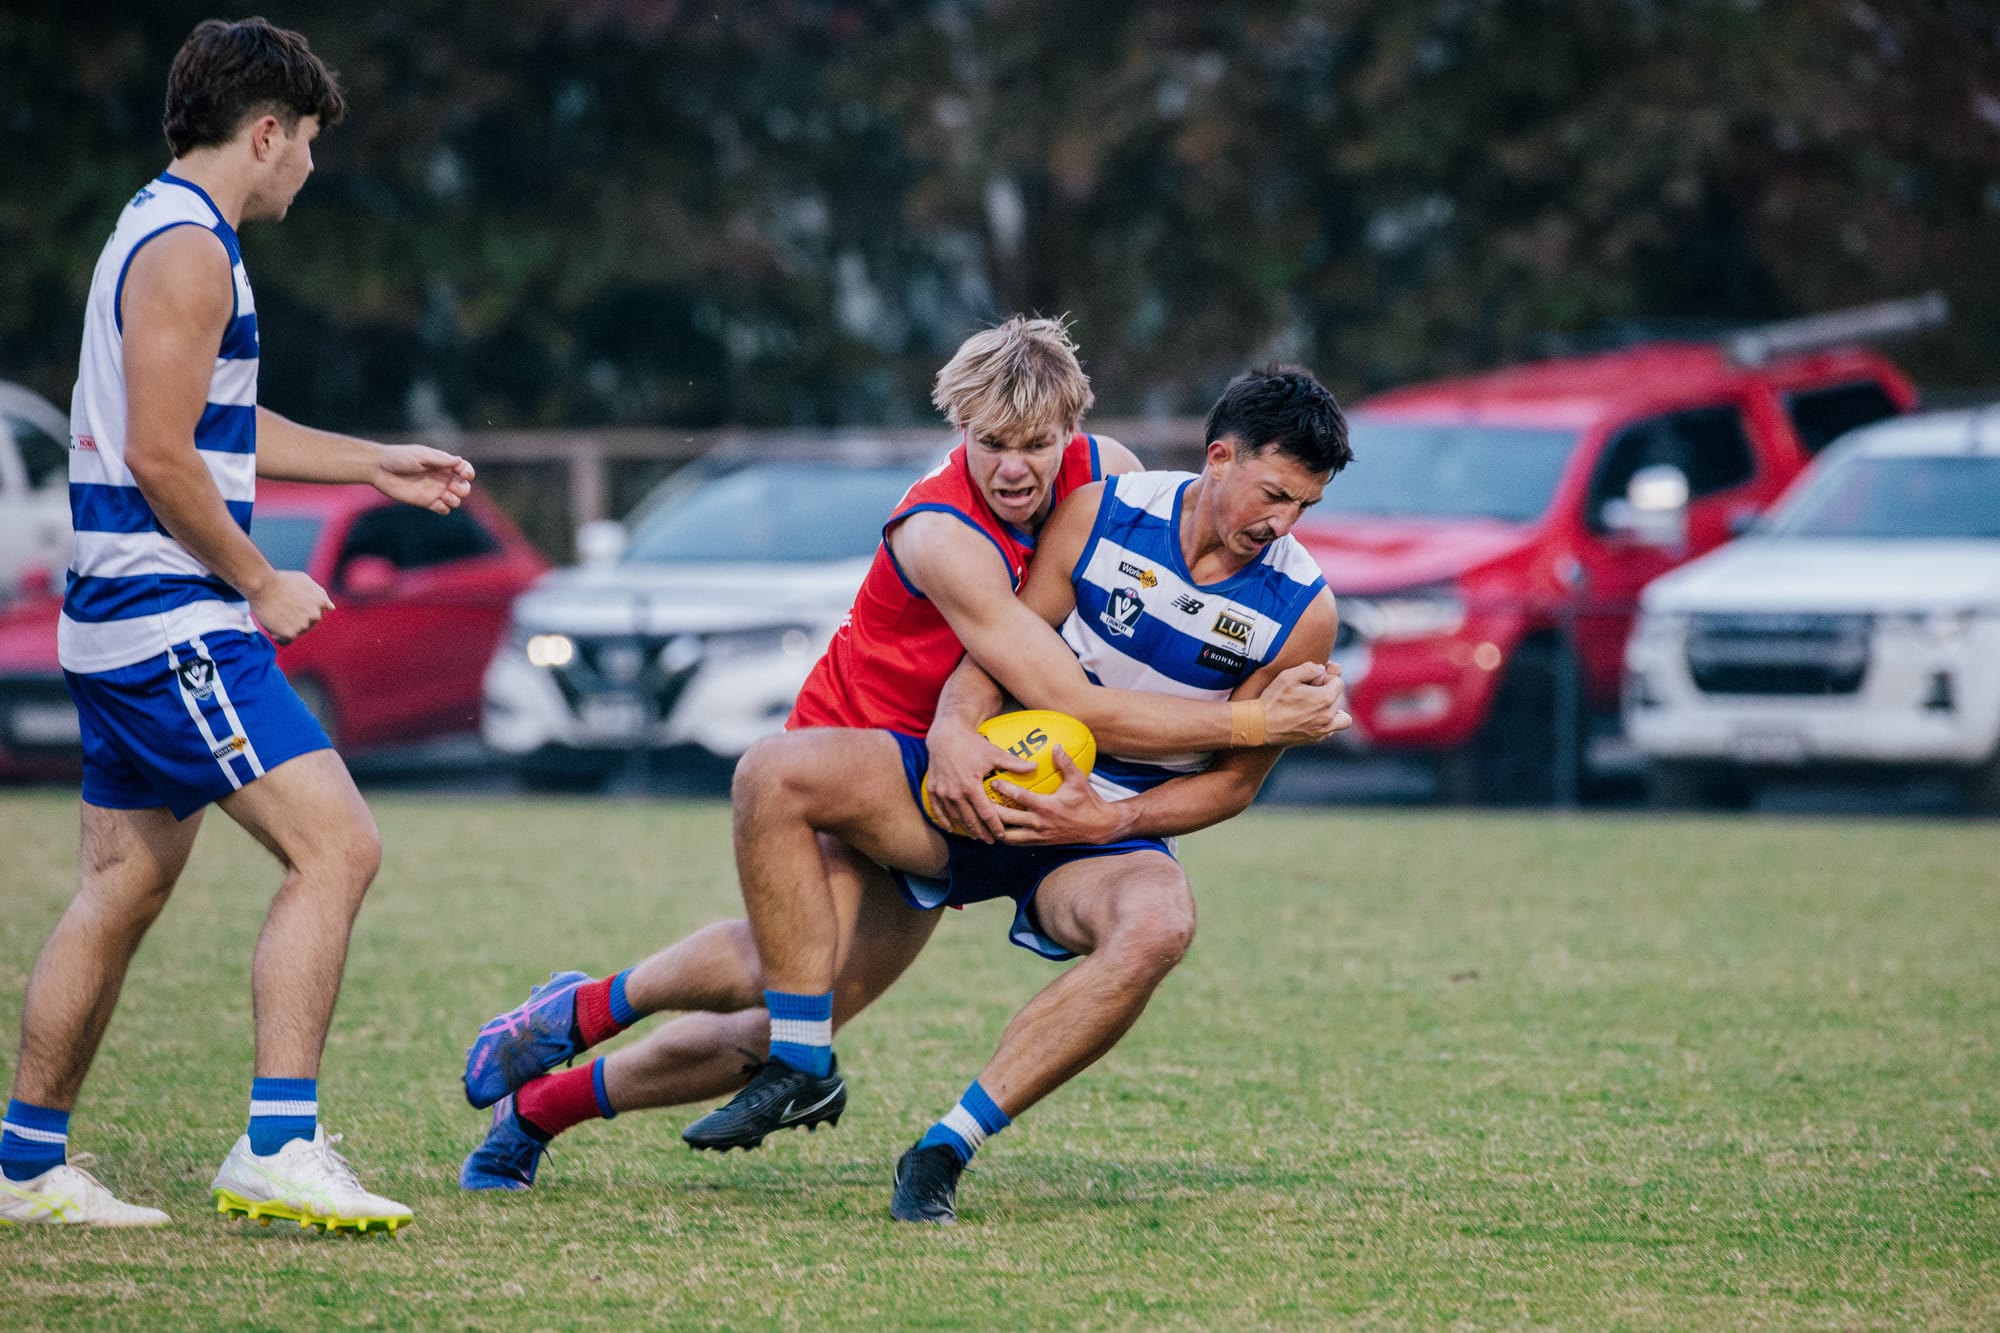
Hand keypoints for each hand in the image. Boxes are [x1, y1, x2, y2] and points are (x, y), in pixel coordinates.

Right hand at [249, 569, 332, 644]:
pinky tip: (272, 623)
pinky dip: (277, 635)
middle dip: (295, 620)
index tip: (290, 605)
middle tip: (281, 609)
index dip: (300, 610)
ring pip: (296, 633)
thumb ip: (320, 594)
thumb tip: (331, 607)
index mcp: (322, 604)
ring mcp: (304, 626)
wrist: (262, 584)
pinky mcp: (290, 634)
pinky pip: (285, 641)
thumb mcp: (306, 581)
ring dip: (286, 628)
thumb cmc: (282, 581)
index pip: (314, 615)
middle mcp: (316, 616)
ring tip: (276, 613)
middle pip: (307, 626)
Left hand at [374, 444, 474, 513]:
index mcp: (443, 464)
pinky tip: (437, 503)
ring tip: (445, 496)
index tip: (464, 474)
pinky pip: (444, 509)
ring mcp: (435, 491)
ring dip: (456, 500)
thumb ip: (441, 459)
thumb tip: (459, 461)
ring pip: (456, 500)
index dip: (468, 473)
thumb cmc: (399, 457)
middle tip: (451, 487)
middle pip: (464, 487)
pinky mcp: (426, 502)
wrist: (379, 469)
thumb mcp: (421, 455)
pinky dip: (445, 508)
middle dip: (463, 489)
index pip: (464, 469)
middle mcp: (441, 478)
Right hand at [923, 714, 1036, 842]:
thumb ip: (1014, 763)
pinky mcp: (932, 789)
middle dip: (981, 832)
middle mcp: (954, 792)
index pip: (985, 813)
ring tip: (976, 836)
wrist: (946, 734)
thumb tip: (1035, 767)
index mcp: (971, 785)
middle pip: (969, 820)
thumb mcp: (994, 753)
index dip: (994, 826)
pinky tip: (952, 828)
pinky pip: (937, 811)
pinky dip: (945, 821)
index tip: (1001, 835)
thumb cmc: (972, 743)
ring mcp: (941, 792)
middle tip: (990, 840)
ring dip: (965, 829)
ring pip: (954, 817)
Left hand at [991, 746, 1126, 845]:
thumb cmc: (1088, 802)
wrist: (1099, 827)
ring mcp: (1039, 836)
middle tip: (979, 800)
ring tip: (984, 817)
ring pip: (1009, 836)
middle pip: (1007, 820)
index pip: (1020, 798)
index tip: (992, 781)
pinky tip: (996, 828)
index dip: (1004, 789)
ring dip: (995, 827)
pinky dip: (1005, 836)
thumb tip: (1056, 746)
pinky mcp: (1040, 843)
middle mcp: (1040, 823)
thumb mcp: (1079, 780)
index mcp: (1047, 807)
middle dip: (991, 811)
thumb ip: (1066, 763)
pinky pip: (1017, 842)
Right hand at [1260, 661, 1350, 744]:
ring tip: (1317, 706)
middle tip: (1308, 692)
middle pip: (1339, 698)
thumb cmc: (1272, 700)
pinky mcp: (1316, 739)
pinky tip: (1310, 717)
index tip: (1311, 681)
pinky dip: (1326, 722)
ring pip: (1343, 718)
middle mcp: (1328, 716)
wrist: (1259, 726)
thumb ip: (1309, 668)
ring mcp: (1323, 730)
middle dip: (1328, 691)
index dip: (1324, 678)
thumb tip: (1322, 670)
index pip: (1338, 682)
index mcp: (1325, 698)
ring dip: (1334, 709)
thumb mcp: (1288, 676)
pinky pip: (1331, 729)